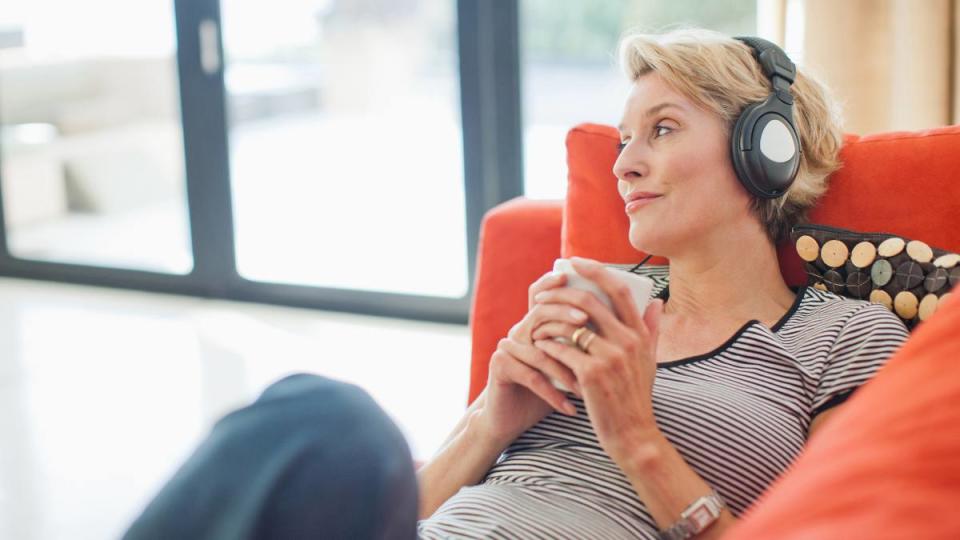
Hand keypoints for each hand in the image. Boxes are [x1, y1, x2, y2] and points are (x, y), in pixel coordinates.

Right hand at [472, 269, 588, 448]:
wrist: (517, 420)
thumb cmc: (554, 390)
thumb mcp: (578, 363)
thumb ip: (602, 338)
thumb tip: (646, 310)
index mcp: (538, 324)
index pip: (544, 294)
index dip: (553, 282)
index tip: (570, 277)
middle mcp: (520, 330)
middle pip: (541, 312)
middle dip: (565, 317)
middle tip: (586, 322)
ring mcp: (508, 347)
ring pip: (540, 349)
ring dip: (565, 368)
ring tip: (585, 384)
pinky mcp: (500, 366)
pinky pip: (530, 375)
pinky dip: (553, 394)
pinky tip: (570, 407)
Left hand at [529, 257, 664, 465]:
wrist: (633, 435)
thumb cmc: (637, 397)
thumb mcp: (650, 362)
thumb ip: (652, 330)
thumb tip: (658, 302)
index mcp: (640, 335)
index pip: (619, 290)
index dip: (596, 271)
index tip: (576, 262)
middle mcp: (627, 342)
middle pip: (590, 302)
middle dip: (561, 293)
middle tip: (543, 293)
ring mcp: (610, 358)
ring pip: (571, 325)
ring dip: (549, 319)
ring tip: (535, 320)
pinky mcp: (591, 374)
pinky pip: (562, 349)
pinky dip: (547, 344)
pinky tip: (538, 344)